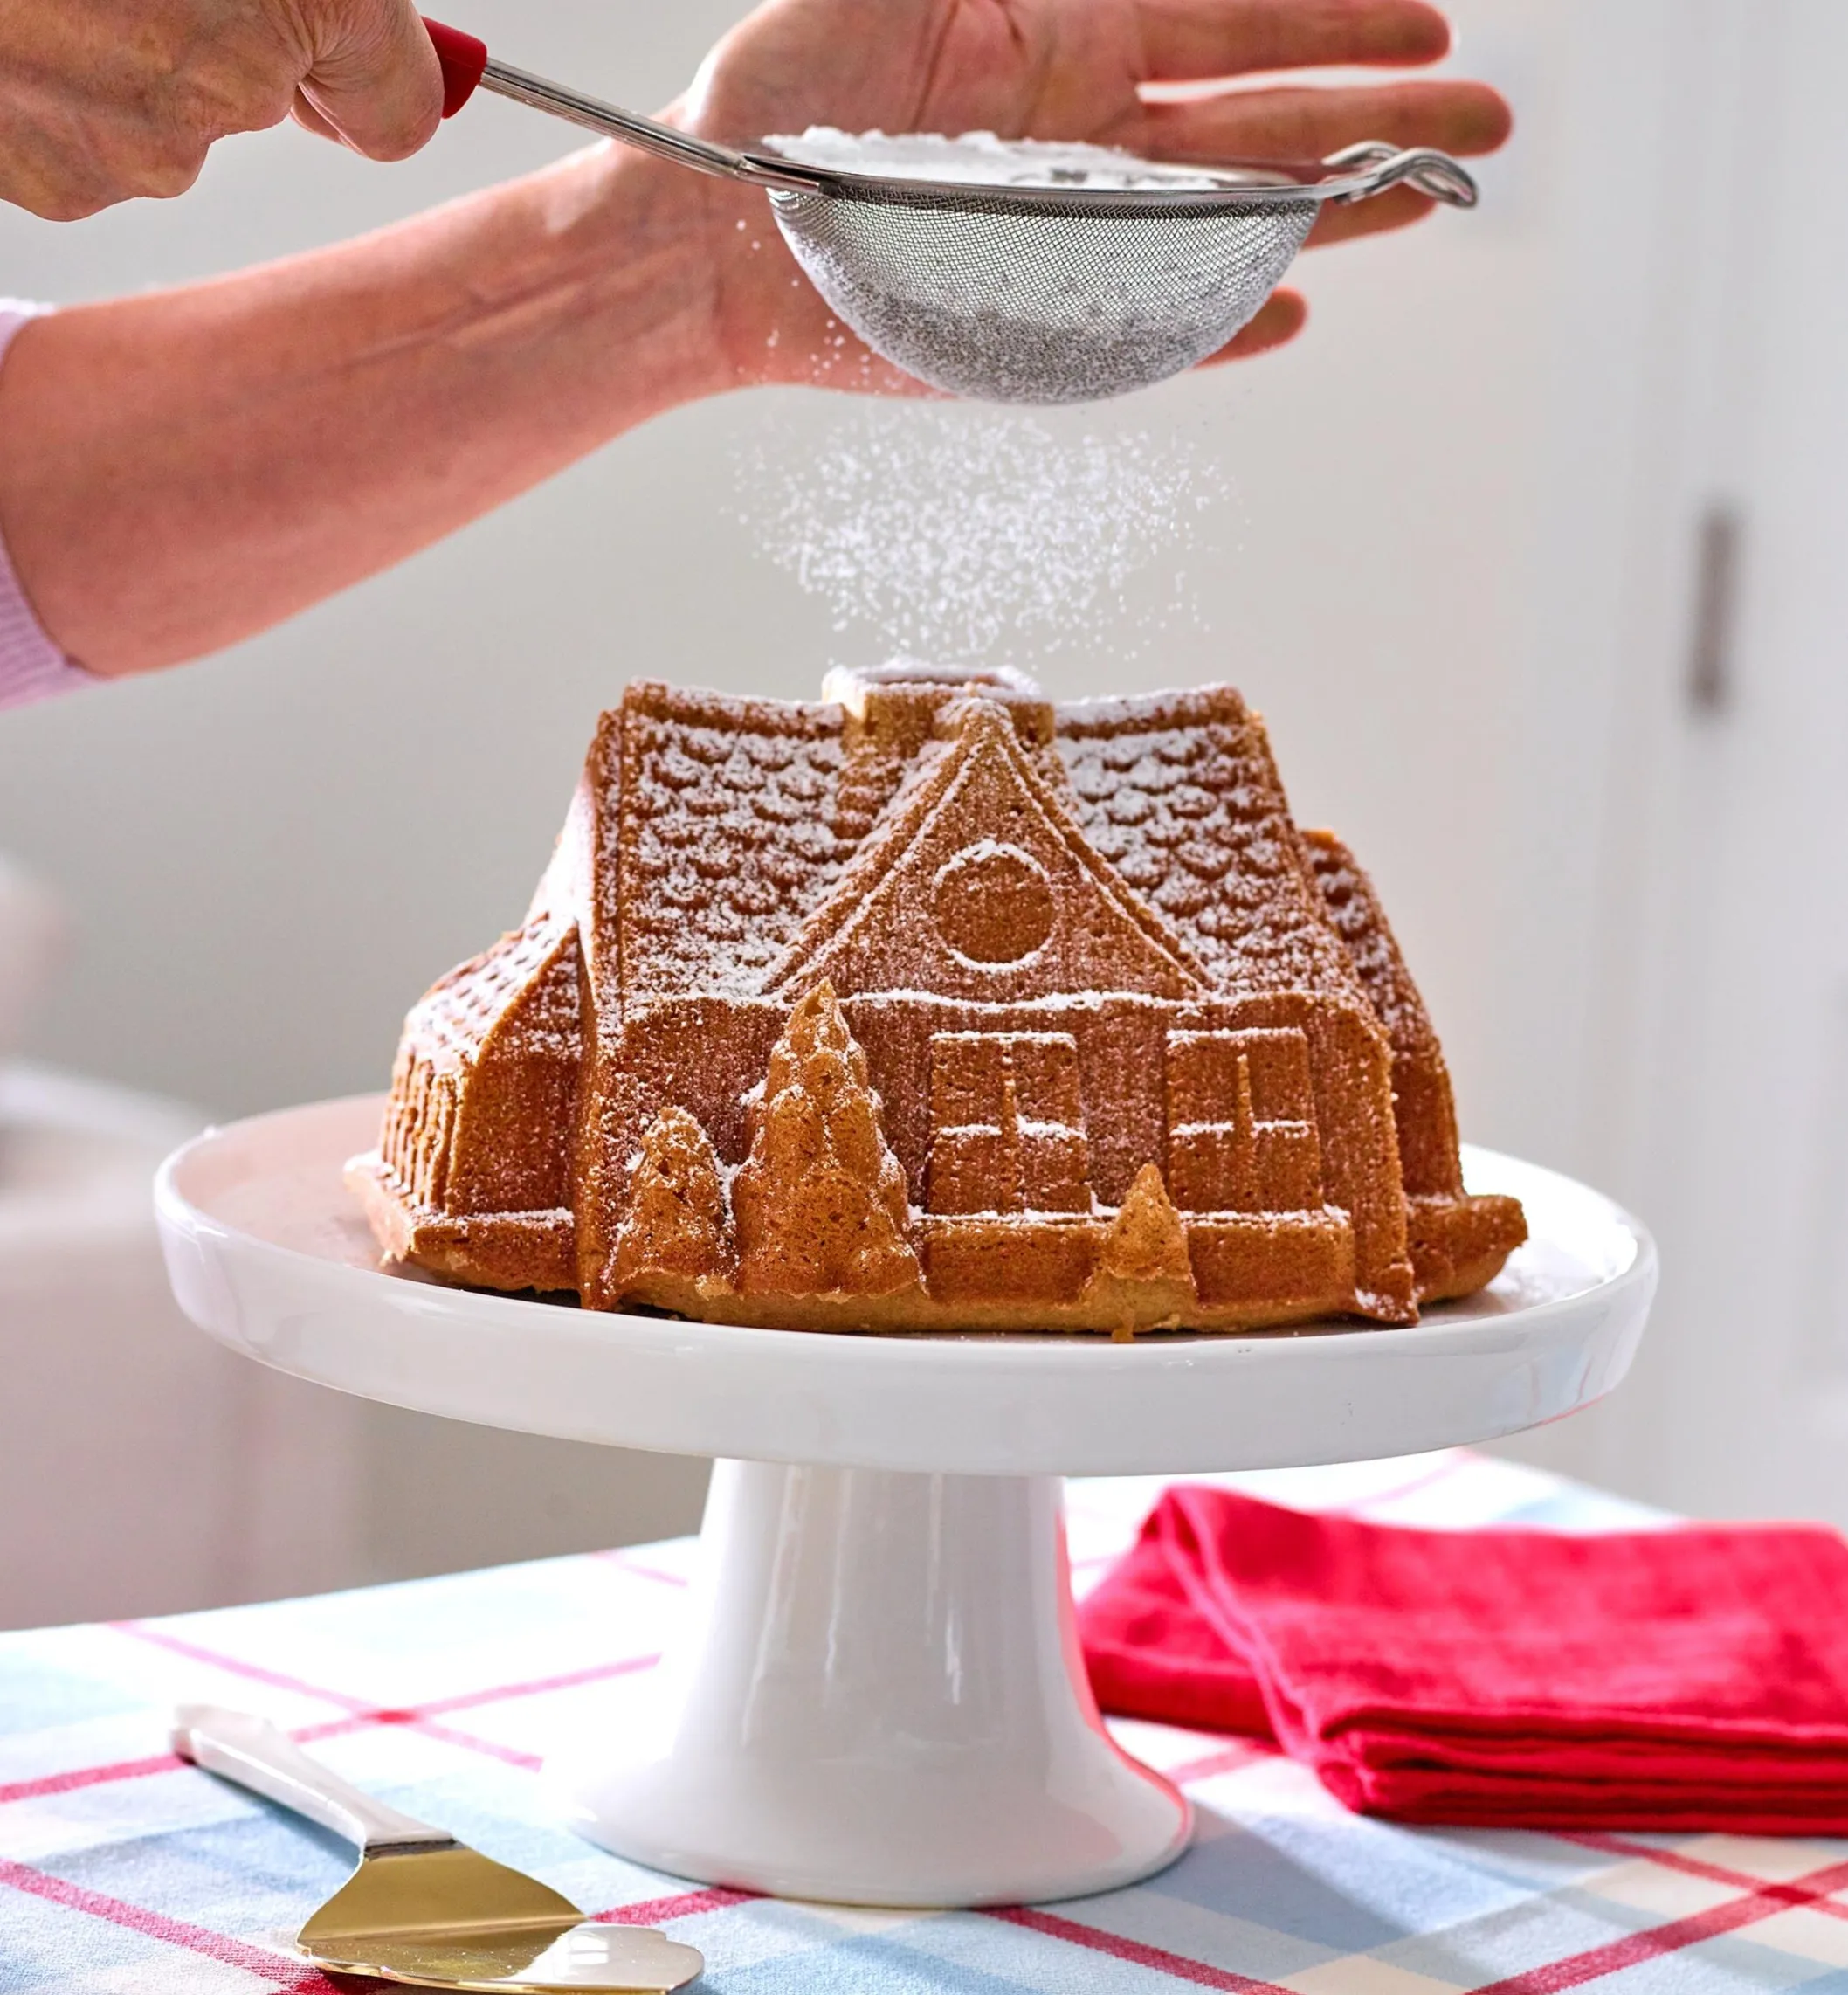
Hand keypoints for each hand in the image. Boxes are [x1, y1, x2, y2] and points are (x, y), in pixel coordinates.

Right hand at [0, 0, 443, 219]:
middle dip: (207, 31)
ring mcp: (143, 149)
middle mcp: (237, 87)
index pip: (397, 103)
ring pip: (157, 123)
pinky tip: (6, 25)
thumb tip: (368, 40)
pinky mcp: (59, 183)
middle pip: (256, 98)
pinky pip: (76, 143)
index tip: (338, 63)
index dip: (369, 77)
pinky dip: (39, 87)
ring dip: (107, 52)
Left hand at [673, 0, 1509, 390]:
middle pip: (1265, 126)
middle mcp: (1091, 142)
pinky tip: (1290, 309)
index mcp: (1072, 45)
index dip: (1337, 24)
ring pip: (1229, 221)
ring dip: (1332, 214)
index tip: (1430, 25)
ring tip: (1426, 202)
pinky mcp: (1036, 325)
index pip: (1238, 27)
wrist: (710, 230)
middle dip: (1377, 120)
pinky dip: (1215, 324)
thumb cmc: (784, 94)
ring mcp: (1073, 235)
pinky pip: (1150, 327)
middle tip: (1482, 126)